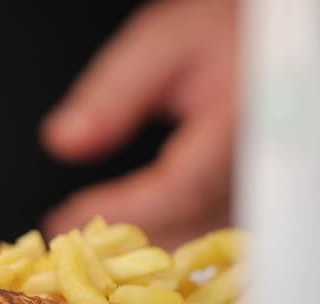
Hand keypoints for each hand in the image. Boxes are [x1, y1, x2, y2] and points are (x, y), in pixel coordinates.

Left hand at [41, 0, 236, 247]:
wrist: (265, 36)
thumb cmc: (223, 31)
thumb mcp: (163, 44)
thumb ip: (113, 93)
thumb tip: (64, 141)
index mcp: (237, 124)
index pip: (180, 188)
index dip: (122, 211)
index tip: (69, 219)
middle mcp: (257, 163)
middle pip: (193, 227)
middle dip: (127, 240)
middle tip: (71, 237)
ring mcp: (258, 181)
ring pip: (204, 237)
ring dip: (149, 246)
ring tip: (93, 241)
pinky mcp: (253, 188)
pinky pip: (215, 229)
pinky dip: (173, 236)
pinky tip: (136, 233)